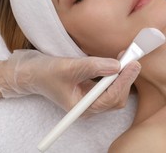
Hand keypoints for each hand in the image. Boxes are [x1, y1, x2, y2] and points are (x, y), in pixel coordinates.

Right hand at [0, 50, 140, 113]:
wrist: (33, 72)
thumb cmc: (45, 72)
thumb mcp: (68, 67)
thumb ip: (92, 67)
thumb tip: (117, 65)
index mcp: (82, 108)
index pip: (110, 99)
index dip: (123, 82)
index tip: (132, 65)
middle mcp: (89, 106)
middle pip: (117, 98)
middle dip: (126, 78)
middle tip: (132, 58)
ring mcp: (91, 98)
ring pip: (116, 91)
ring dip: (123, 74)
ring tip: (126, 56)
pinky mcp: (92, 89)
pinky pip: (110, 84)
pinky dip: (117, 72)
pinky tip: (118, 60)